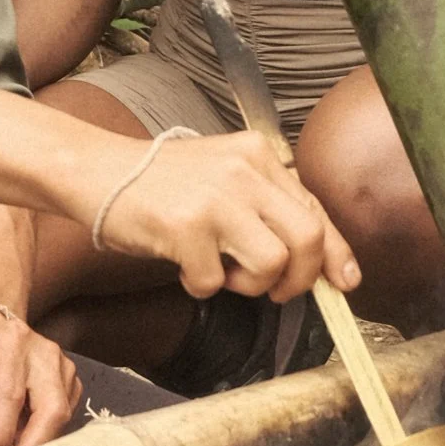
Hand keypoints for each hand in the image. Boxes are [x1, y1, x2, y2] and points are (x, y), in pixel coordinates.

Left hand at [0, 301, 85, 445]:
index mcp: (6, 346)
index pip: (9, 398)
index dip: (1, 437)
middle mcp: (41, 353)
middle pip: (52, 409)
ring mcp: (62, 365)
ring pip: (61, 416)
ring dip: (37, 440)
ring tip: (9, 444)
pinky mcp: (70, 380)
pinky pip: (65, 415)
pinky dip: (44, 431)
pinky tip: (22, 429)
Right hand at [109, 131, 357, 303]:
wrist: (98, 172)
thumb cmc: (161, 183)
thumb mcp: (223, 177)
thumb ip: (266, 207)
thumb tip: (315, 258)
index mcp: (258, 155)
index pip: (314, 209)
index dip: (335, 252)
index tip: (346, 282)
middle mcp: (244, 171)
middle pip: (306, 239)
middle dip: (299, 279)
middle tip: (274, 290)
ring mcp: (215, 198)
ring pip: (272, 264)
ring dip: (250, 286)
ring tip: (222, 273)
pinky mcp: (185, 227)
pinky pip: (215, 282)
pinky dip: (202, 286)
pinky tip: (184, 267)